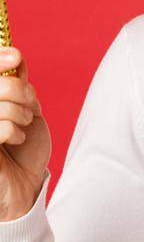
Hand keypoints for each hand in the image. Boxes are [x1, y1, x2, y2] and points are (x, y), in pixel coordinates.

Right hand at [0, 47, 49, 221]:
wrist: (24, 184)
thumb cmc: (23, 149)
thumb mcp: (25, 111)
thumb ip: (17, 86)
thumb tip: (16, 57)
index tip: (16, 57)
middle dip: (19, 90)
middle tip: (30, 103)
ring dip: (20, 113)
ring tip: (23, 124)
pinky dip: (14, 130)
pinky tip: (15, 139)